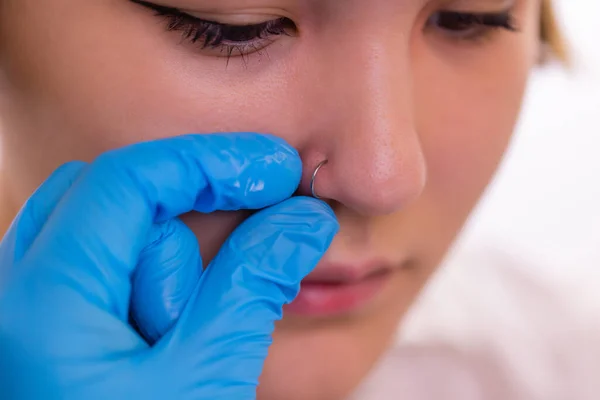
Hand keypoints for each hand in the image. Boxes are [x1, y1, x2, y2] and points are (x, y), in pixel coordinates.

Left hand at [0, 133, 337, 399]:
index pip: (127, 182)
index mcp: (44, 307)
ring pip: (108, 233)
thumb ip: (253, 286)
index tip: (275, 167)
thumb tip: (305, 221)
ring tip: (187, 332)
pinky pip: (104, 268)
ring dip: (167, 259)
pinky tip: (177, 322)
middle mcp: (16, 296)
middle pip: (113, 199)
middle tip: (245, 247)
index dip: (210, 162)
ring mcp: (29, 311)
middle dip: (188, 214)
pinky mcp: (53, 327)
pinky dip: (154, 276)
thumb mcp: (207, 382)